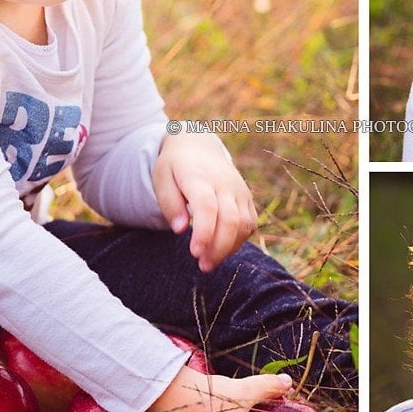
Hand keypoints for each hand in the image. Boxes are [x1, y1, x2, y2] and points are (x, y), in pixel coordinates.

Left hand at [152, 131, 257, 271]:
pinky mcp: (246, 197)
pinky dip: (239, 241)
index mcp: (199, 177)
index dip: (204, 233)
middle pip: (230, 220)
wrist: (198, 145)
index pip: (208, 208)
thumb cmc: (175, 166)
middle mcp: (224, 183)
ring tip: (210, 261)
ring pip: (244, 224)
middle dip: (218, 249)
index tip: (195, 254)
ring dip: (230, 248)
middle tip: (203, 266)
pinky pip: (250, 223)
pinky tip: (221, 249)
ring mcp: (239, 190)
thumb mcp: (161, 179)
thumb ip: (169, 204)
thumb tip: (180, 229)